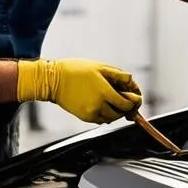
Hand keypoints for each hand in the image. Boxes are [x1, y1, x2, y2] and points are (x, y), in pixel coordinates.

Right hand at [16, 58, 142, 123]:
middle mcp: (99, 105)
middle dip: (125, 107)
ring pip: (111, 118)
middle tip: (125, 99)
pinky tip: (102, 103)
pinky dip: (105, 114)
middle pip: (121, 113)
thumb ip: (119, 75)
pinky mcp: (84, 117)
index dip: (134, 101)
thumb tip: (132, 82)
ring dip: (116, 111)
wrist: (53, 80)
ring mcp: (91, 113)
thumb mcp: (100, 67)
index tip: (134, 98)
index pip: (127, 104)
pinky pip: (101, 120)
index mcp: (104, 92)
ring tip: (112, 100)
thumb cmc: (75, 70)